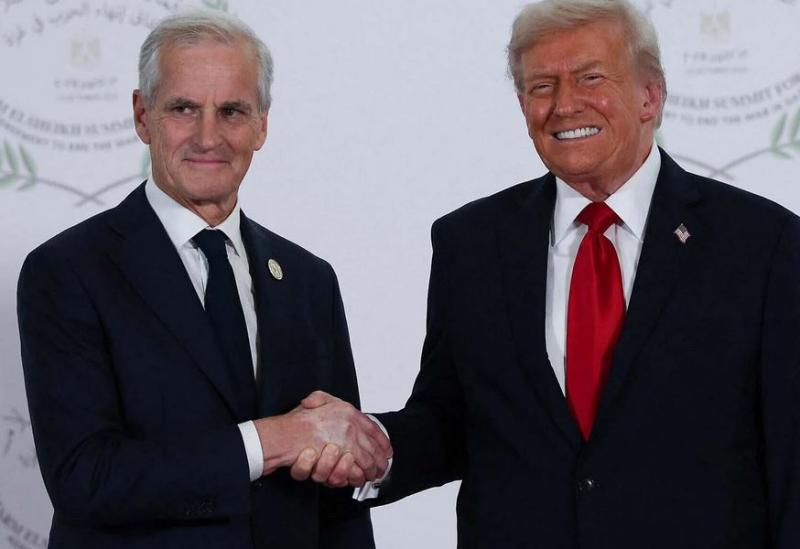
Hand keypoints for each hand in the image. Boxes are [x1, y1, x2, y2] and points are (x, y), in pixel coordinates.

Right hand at [254, 391, 390, 482]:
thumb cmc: (296, 422)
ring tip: (370, 475)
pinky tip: (357, 478)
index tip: (387, 451)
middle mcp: (349, 425)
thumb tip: (337, 405)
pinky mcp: (339, 459)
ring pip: (365, 462)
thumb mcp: (315, 400)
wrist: (282, 436)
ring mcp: (345, 442)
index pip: (372, 427)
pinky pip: (353, 472)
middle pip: (372, 447)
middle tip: (380, 469)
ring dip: (368, 471)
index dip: (382, 441)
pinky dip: (355, 477)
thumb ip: (325, 399)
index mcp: (347, 412)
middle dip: (378, 461)